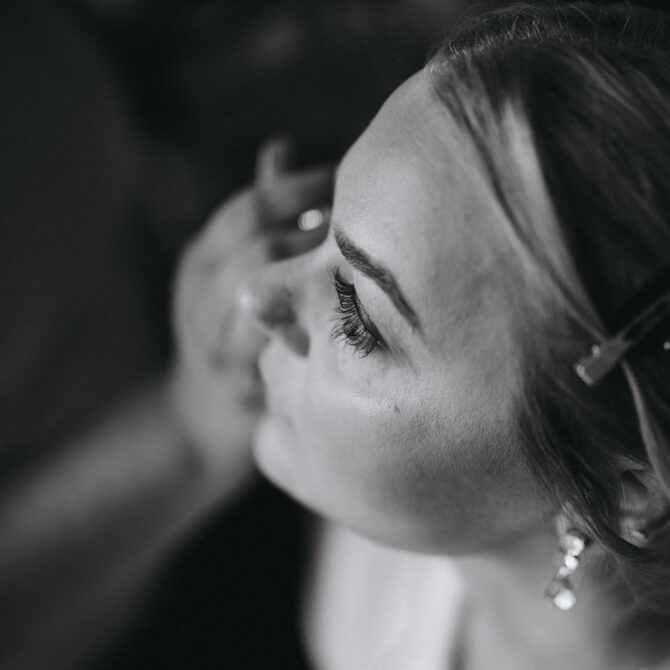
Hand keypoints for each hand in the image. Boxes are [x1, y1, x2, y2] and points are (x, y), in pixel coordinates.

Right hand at [169, 136, 332, 489]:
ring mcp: (208, 335)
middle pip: (257, 242)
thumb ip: (264, 215)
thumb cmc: (236, 331)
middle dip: (316, 233)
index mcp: (202, 255)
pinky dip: (303, 330)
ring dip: (312, 278)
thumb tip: (282, 146)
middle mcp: (197, 290)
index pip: (250, 206)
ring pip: (259, 291)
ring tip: (362, 272)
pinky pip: (266, 347)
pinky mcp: (231, 379)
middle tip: (368, 229)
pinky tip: (342, 323)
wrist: (201, 419)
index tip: (351, 180)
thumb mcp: (239, 268)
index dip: (301, 189)